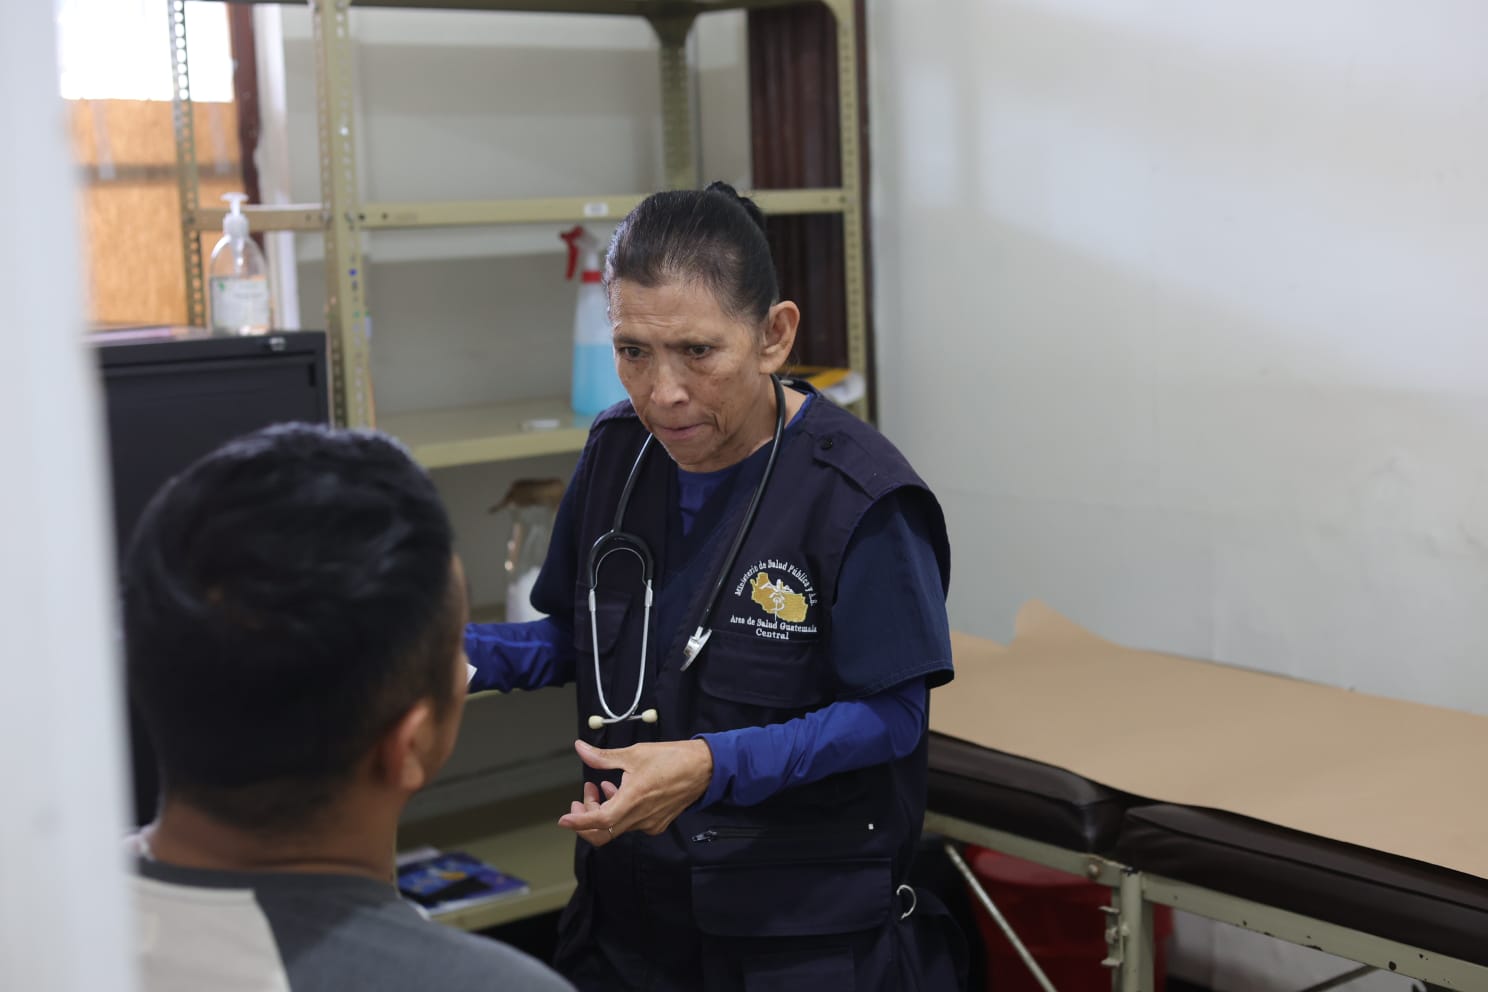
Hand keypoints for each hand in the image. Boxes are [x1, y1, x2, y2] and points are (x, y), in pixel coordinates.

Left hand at [557, 739, 713, 846]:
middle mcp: (640, 818)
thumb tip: (580, 749)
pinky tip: (620, 790)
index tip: (564, 820)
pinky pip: (632, 823)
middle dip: (586, 817)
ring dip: (603, 810)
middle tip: (580, 799)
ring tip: (601, 786)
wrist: (704, 768)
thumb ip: (603, 757)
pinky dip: (620, 810)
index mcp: (632, 800)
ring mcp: (650, 823)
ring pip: (617, 826)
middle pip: (604, 830)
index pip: (599, 821)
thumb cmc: (672, 758)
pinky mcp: (658, 823)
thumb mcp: (634, 753)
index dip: (579, 823)